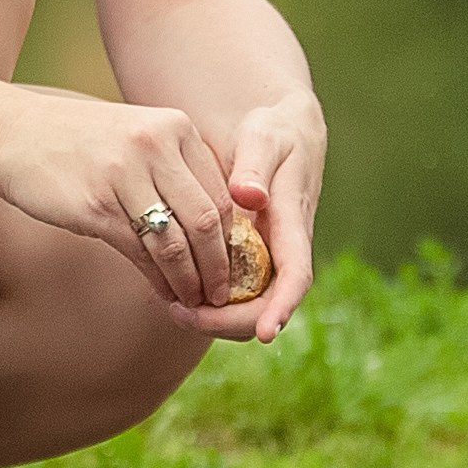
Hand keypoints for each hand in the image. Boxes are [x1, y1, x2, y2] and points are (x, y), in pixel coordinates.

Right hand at [0, 85, 243, 309]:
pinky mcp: (96, 205)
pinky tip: (163, 292)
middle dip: (219, 265)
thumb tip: (212, 227)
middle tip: (221, 293)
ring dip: (190, 279)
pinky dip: (158, 279)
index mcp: (175, 127)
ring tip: (195, 300)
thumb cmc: (77, 141)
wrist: (10, 132)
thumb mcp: (135, 136)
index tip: (233, 264)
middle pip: (207, 219)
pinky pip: (140, 252)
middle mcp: (156, 146)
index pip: (221, 192)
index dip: (232, 237)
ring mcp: (125, 175)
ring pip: (176, 241)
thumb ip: (174, 168)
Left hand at [198, 93, 326, 343]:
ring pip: (250, 307)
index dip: (282, 307)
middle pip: (268, 306)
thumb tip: (248, 196)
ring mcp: (270, 258)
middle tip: (181, 314)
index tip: (264, 335)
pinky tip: (175, 294)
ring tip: (172, 307)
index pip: (296, 274)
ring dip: (214, 317)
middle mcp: (286, 249)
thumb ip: (255, 166)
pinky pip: (236, 293)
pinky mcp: (253, 259)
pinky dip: (209, 301)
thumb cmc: (271, 133)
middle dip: (229, 321)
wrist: (281, 133)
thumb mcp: (263, 139)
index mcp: (292, 222)